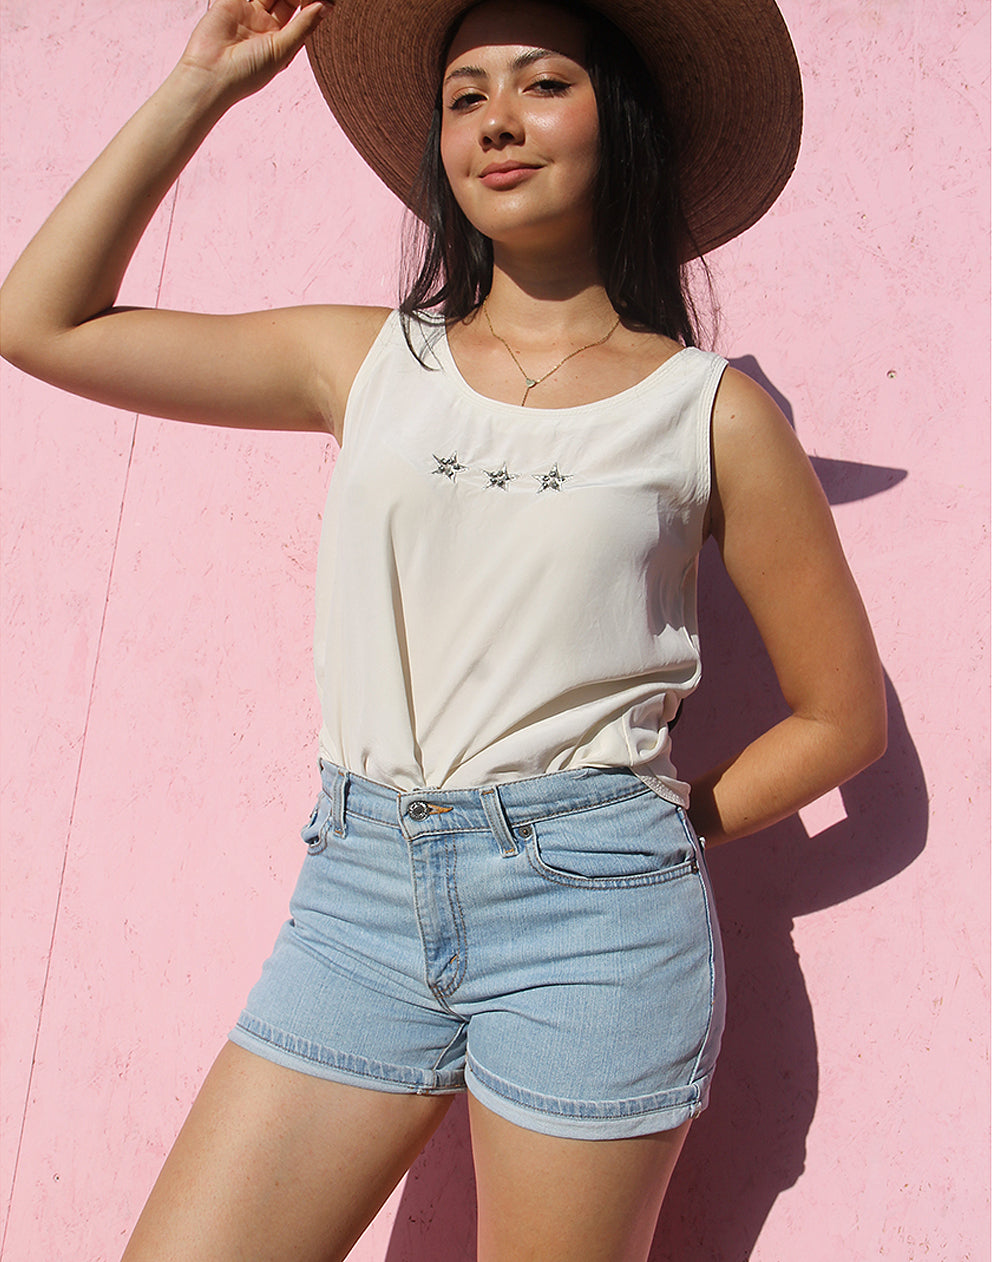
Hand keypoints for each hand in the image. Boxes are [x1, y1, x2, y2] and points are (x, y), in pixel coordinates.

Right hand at [179, 0, 329, 102]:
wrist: (211, 74)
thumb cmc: (247, 73)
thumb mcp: (281, 51)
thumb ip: (302, 26)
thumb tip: (326, 6)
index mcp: (281, 41)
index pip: (303, 14)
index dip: (314, 2)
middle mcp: (266, 25)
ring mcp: (248, 12)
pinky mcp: (230, 1)